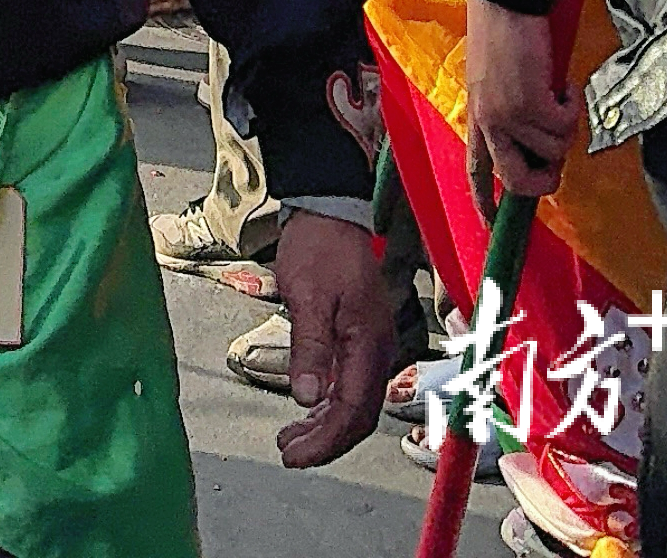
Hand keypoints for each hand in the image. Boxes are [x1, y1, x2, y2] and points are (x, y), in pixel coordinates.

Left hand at [272, 213, 393, 467]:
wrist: (330, 211)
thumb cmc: (318, 248)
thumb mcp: (307, 296)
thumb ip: (310, 348)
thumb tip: (307, 399)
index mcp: (368, 343)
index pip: (354, 412)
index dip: (326, 441)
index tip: (294, 455)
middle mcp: (378, 350)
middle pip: (359, 416)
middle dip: (325, 442)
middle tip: (288, 454)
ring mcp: (372, 345)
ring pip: (355, 403)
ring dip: (325, 427)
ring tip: (290, 439)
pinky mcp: (361, 338)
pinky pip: (351, 384)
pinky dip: (329, 405)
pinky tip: (307, 410)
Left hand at [465, 0, 579, 213]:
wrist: (505, 0)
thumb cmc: (501, 33)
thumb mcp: (493, 80)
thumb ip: (507, 111)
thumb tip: (537, 139)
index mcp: (476, 117)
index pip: (475, 171)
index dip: (485, 202)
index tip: (492, 226)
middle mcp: (489, 123)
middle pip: (516, 181)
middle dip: (544, 182)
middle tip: (558, 160)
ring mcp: (509, 116)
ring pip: (553, 153)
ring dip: (565, 126)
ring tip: (559, 94)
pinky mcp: (531, 104)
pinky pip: (565, 126)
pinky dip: (573, 105)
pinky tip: (565, 84)